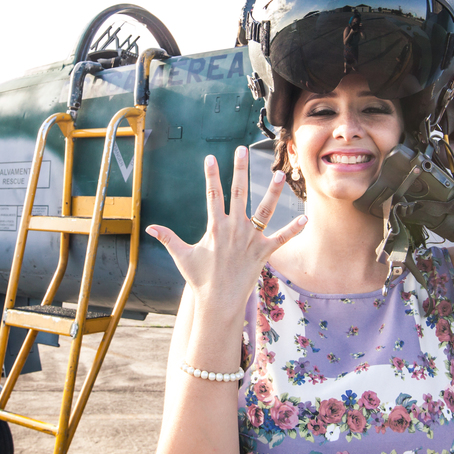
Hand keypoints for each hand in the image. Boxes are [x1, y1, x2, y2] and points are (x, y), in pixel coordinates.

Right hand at [146, 146, 307, 312]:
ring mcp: (250, 240)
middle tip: (242, 151)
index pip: (212, 195)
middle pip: (238, 193)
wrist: (218, 302)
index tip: (210, 157)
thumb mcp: (182, 256)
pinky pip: (280, 239)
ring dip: (272, 192)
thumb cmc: (199, 279)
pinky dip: (293, 229)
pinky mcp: (263, 253)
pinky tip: (305, 218)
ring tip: (279, 174)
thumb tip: (149, 228)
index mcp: (215, 227)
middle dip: (239, 170)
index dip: (211, 175)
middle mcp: (234, 229)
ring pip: (263, 210)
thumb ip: (168, 238)